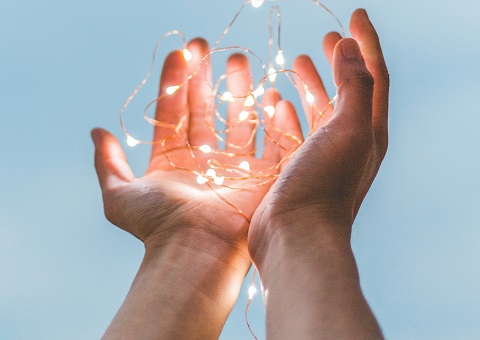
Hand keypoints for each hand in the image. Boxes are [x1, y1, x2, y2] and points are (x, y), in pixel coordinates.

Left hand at [92, 38, 300, 338]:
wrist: (197, 253)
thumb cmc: (159, 227)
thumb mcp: (119, 196)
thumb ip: (107, 164)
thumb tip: (97, 132)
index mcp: (174, 163)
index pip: (175, 113)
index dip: (176, 83)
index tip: (181, 53)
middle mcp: (205, 163)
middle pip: (206, 112)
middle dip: (206, 79)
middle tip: (207, 47)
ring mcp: (236, 169)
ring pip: (239, 121)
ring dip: (238, 91)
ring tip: (238, 60)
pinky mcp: (264, 177)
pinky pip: (273, 142)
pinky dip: (274, 119)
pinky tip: (271, 93)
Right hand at [247, 9, 388, 338]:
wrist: (296, 238)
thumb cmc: (323, 186)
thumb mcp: (349, 129)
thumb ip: (355, 85)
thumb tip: (351, 47)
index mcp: (368, 130)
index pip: (373, 75)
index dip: (366, 42)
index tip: (354, 14)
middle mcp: (348, 143)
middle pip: (347, 92)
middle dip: (339, 61)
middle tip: (327, 37)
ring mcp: (321, 157)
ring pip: (319, 111)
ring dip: (313, 84)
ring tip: (300, 61)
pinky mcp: (295, 169)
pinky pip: (295, 132)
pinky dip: (288, 112)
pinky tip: (277, 101)